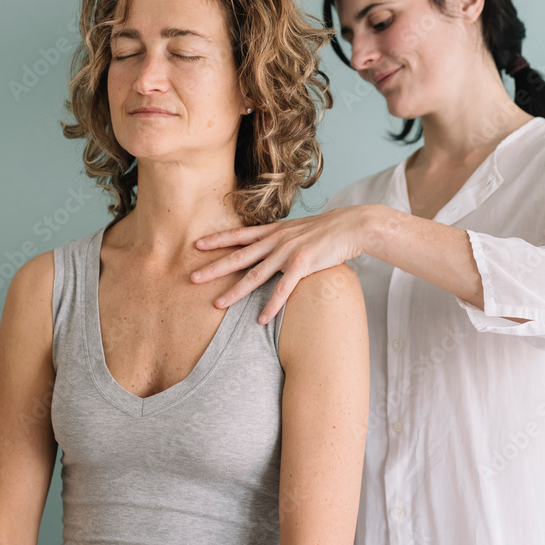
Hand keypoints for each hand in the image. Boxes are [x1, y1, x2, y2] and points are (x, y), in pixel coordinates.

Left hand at [191, 206, 376, 322]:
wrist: (352, 225)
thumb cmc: (327, 230)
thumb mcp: (299, 229)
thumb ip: (282, 237)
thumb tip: (270, 245)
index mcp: (274, 230)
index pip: (240, 235)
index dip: (218, 240)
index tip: (197, 245)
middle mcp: (277, 240)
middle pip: (239, 256)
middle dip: (214, 267)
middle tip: (192, 277)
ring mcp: (288, 252)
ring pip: (255, 275)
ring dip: (235, 291)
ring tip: (217, 304)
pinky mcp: (303, 265)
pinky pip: (283, 289)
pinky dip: (271, 305)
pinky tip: (261, 319)